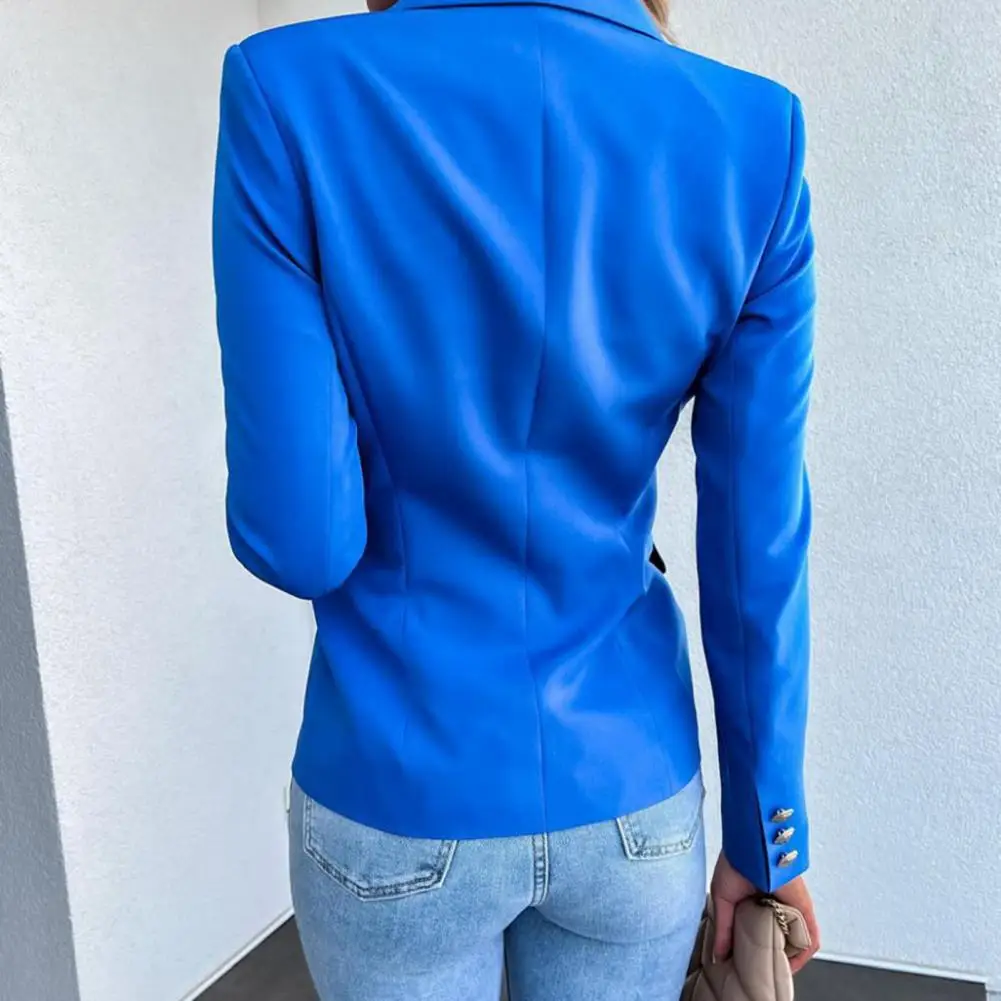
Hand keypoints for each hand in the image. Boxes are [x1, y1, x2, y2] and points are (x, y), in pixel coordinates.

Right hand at [710, 853, 820, 973]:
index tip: (745, 964)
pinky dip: (803, 954)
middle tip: (760, 971)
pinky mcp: (804, 911)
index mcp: (757, 904)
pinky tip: (790, 964)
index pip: (760, 933)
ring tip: (774, 971)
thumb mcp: (723, 900)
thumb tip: (718, 954)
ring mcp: (792, 910)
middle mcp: (777, 908)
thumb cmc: (737, 862)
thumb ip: (723, 929)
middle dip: (772, 957)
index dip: (754, 951)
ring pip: (796, 942)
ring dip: (788, 959)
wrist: (752, 848)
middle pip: (780, 940)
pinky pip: (810, 938)